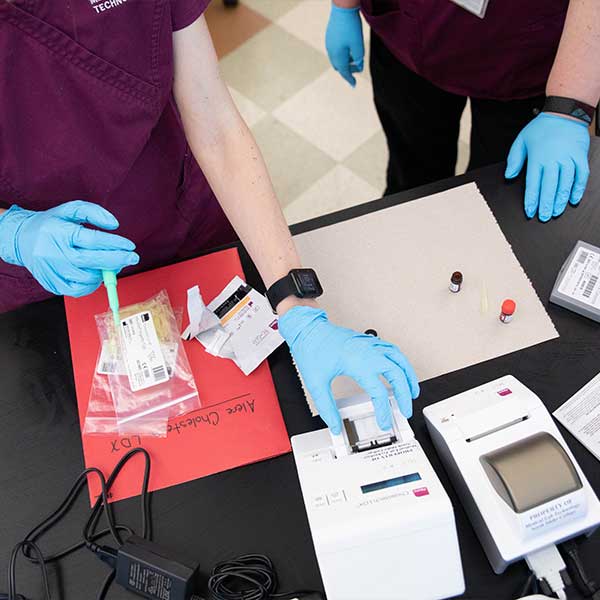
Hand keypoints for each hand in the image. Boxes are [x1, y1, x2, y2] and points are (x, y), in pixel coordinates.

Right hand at [0, 201, 138, 296]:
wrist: (21, 238)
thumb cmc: (51, 223)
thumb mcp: (70, 209)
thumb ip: (94, 212)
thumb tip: (114, 225)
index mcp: (60, 232)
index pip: (92, 240)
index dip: (115, 244)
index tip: (130, 245)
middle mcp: (54, 253)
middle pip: (92, 261)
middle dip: (117, 261)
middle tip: (133, 258)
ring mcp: (52, 271)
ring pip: (87, 278)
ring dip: (105, 273)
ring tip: (111, 264)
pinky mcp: (52, 284)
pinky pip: (78, 290)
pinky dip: (92, 284)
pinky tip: (96, 274)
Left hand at [278, 306, 419, 433]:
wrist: (307, 328)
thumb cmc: (311, 348)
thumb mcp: (316, 383)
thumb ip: (326, 408)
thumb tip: (334, 425)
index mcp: (357, 362)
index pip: (379, 392)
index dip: (384, 411)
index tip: (384, 422)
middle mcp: (368, 352)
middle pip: (397, 374)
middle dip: (405, 395)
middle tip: (405, 410)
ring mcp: (370, 344)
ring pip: (399, 359)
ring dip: (409, 376)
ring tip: (412, 391)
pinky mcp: (368, 341)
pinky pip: (392, 350)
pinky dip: (401, 361)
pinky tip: (401, 369)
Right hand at [325, 4, 363, 86]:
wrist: (342, 8)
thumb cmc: (351, 27)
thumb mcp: (359, 45)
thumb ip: (359, 59)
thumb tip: (358, 66)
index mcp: (338, 56)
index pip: (344, 72)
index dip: (350, 79)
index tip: (354, 85)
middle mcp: (331, 52)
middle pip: (339, 67)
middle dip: (348, 69)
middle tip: (357, 67)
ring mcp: (329, 44)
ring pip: (336, 59)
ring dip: (345, 61)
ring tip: (354, 56)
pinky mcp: (329, 37)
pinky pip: (334, 51)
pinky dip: (342, 54)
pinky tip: (348, 47)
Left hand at [505, 113, 589, 221]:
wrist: (564, 113)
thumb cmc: (542, 127)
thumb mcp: (521, 140)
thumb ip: (514, 159)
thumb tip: (509, 176)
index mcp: (537, 158)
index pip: (533, 183)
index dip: (532, 199)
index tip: (530, 211)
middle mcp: (553, 160)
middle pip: (549, 186)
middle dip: (546, 204)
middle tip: (544, 217)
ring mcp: (568, 158)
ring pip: (565, 183)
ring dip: (561, 199)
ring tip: (557, 212)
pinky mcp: (580, 157)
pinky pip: (581, 175)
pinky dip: (578, 188)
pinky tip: (574, 199)